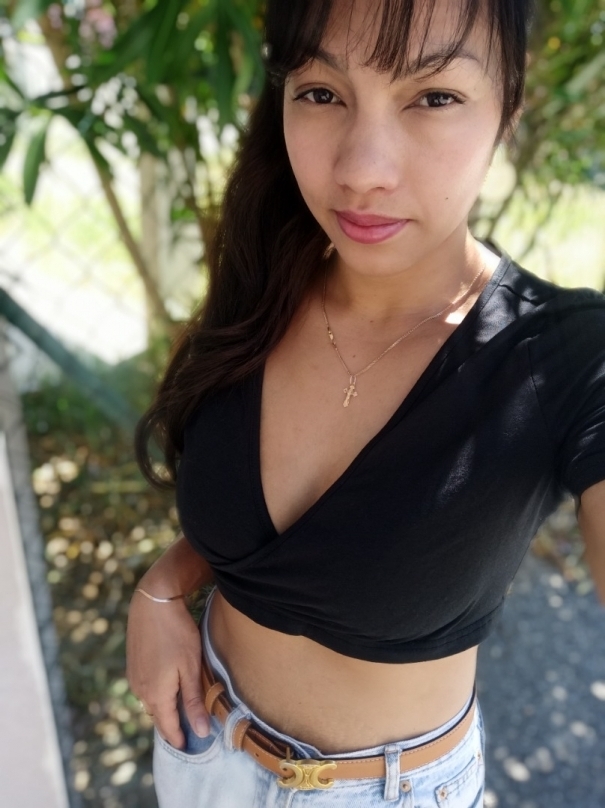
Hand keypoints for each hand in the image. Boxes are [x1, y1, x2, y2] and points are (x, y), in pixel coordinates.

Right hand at [126, 591, 210, 748]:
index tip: (189, 745)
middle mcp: (141, 690)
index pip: (167, 727)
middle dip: (171, 724)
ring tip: (180, 706)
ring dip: (164, 706)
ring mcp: (134, 676)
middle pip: (158, 716)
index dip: (178, 738)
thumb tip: (201, 732)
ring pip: (150, 701)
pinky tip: (168, 683)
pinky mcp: (133, 664)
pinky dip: (157, 692)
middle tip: (188, 728)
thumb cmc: (177, 633)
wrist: (154, 602)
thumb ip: (194, 702)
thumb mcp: (191, 668)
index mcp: (156, 695)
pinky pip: (145, 687)